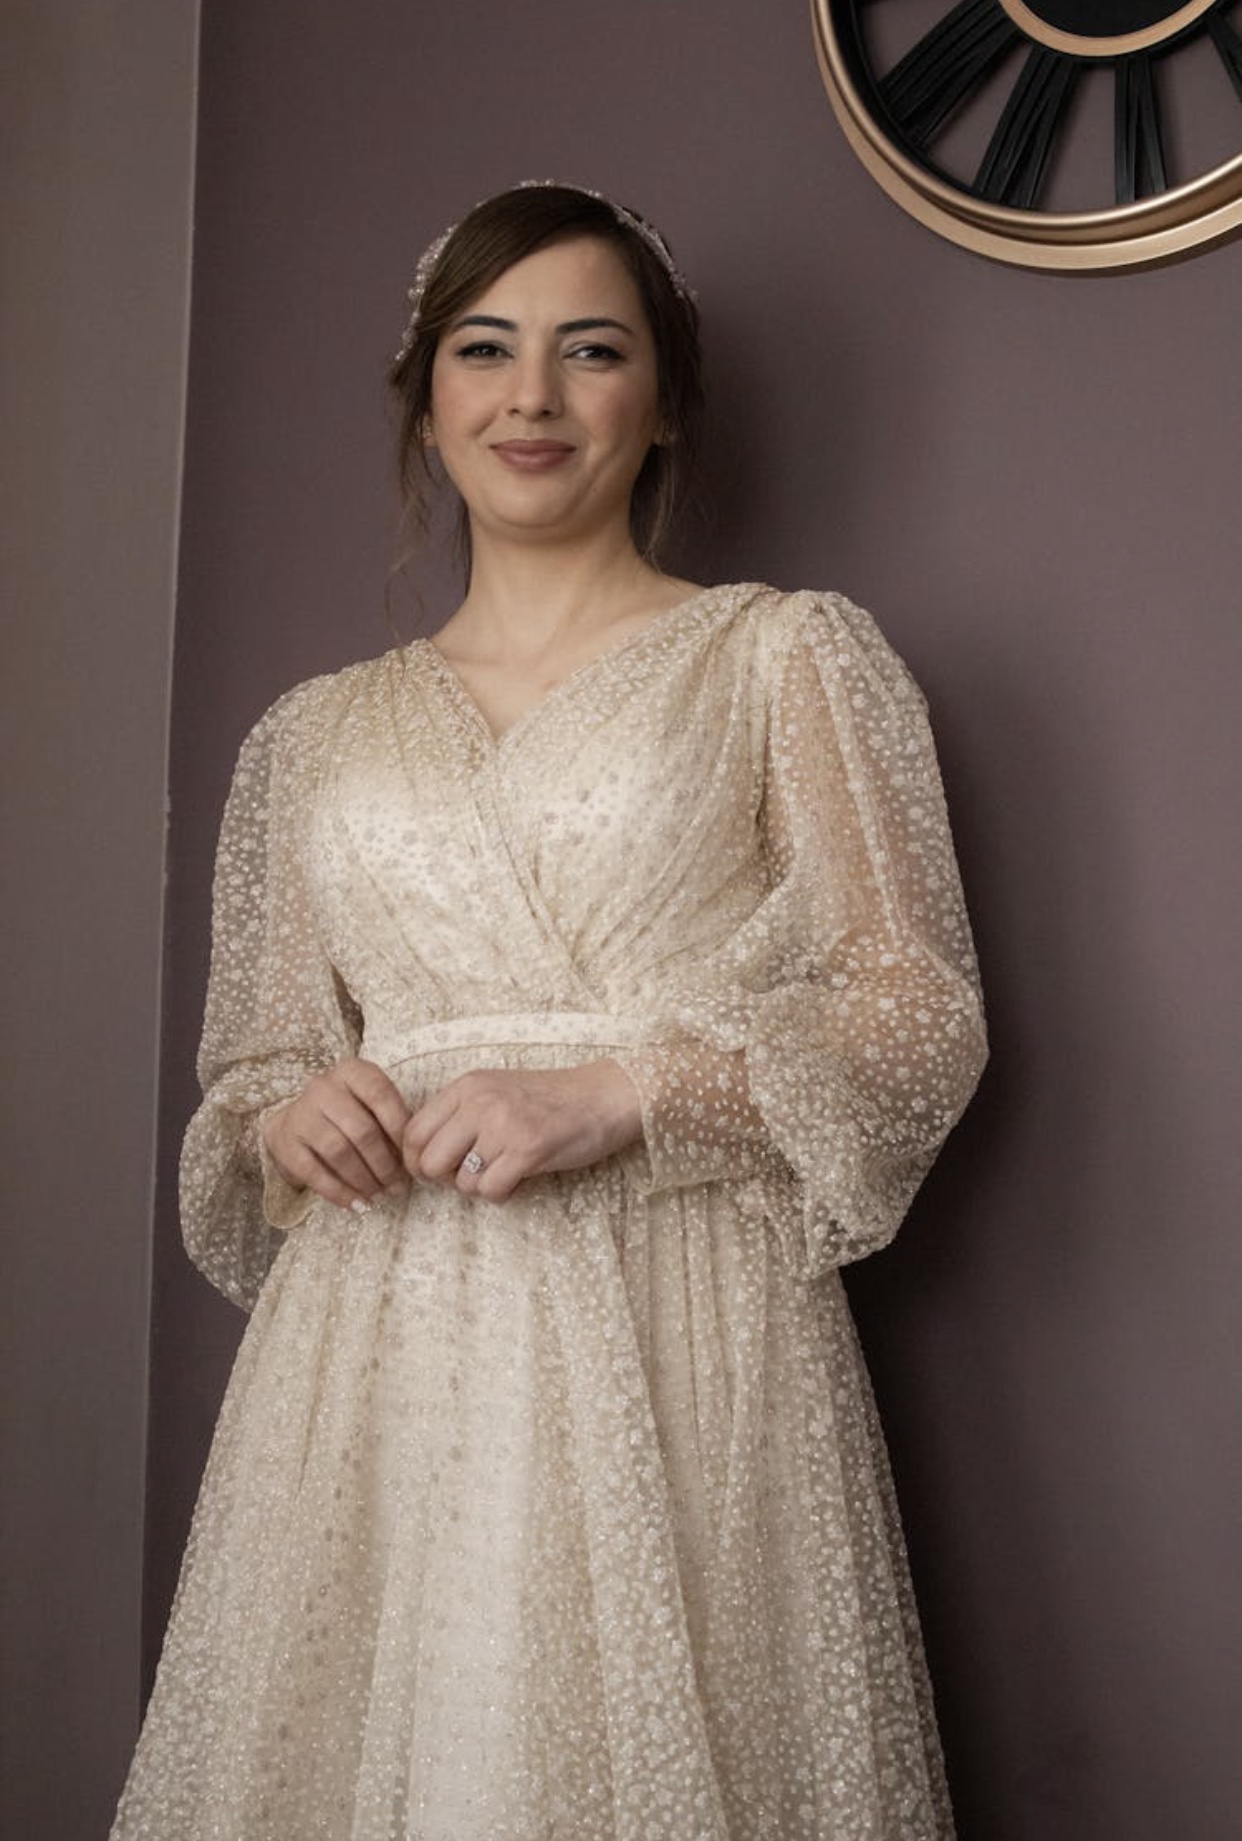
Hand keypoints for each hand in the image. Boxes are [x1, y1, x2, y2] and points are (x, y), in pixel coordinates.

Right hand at [262, 1058, 412, 1210]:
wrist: (296, 1121)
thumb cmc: (347, 1113)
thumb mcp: (371, 1105)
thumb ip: (392, 1120)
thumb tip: (415, 1156)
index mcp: (352, 1072)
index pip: (380, 1095)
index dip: (399, 1128)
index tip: (411, 1156)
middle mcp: (323, 1087)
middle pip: (361, 1129)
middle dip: (384, 1163)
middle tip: (397, 1186)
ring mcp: (301, 1113)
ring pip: (338, 1151)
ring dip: (363, 1179)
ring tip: (379, 1195)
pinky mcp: (285, 1142)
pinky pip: (313, 1172)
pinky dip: (338, 1192)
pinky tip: (355, 1204)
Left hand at [403, 1060, 641, 1202]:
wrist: (605, 1095)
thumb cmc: (550, 1099)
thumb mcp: (496, 1091)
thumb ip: (460, 1115)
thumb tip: (423, 1157)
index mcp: (466, 1086)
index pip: (412, 1132)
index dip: (417, 1160)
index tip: (437, 1171)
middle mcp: (479, 1102)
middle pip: (428, 1162)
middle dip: (445, 1180)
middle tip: (471, 1176)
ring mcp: (503, 1125)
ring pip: (461, 1183)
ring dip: (480, 1187)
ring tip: (505, 1171)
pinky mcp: (528, 1149)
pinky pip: (491, 1191)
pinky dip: (502, 1194)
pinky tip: (519, 1178)